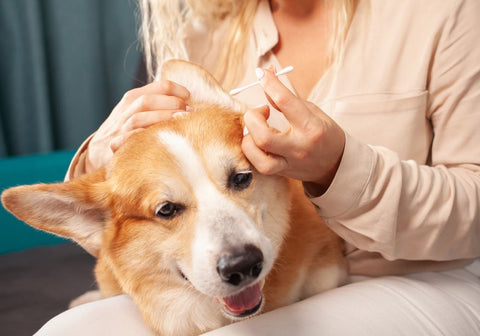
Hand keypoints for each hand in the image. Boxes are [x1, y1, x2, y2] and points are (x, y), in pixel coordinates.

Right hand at [85, 80, 189, 172]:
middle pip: (147, 101)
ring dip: (161, 118)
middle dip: (170, 104)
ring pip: (139, 118)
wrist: (96, 153)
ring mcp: (119, 129)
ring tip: (179, 121)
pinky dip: (140, 136)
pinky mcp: (114, 146)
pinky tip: (157, 137)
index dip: (176, 89)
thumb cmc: (126, 132)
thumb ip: (156, 106)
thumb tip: (188, 105)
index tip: (189, 96)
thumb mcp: (137, 113)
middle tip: (188, 111)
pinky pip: (126, 139)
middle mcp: (125, 111)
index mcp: (133, 99)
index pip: (158, 87)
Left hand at [242, 68, 344, 193]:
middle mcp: (299, 147)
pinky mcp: (281, 172)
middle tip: (260, 111)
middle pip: (264, 137)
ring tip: (256, 129)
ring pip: (257, 156)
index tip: (261, 73)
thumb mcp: (312, 112)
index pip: (285, 102)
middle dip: (253, 118)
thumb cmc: (324, 134)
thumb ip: (286, 100)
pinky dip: (251, 150)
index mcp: (312, 127)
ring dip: (248, 139)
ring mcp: (289, 163)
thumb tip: (265, 78)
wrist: (336, 165)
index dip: (270, 83)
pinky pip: (257, 164)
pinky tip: (255, 141)